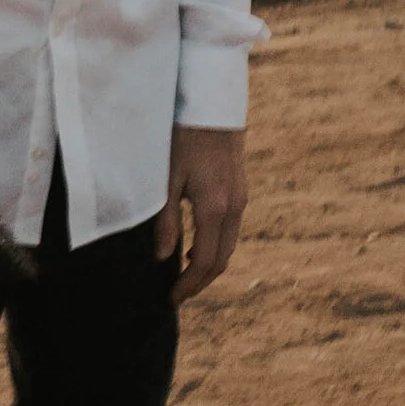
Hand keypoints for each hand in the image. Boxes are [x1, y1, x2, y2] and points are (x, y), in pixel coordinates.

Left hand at [153, 123, 247, 300]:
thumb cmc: (182, 139)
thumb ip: (167, 220)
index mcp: (215, 208)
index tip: (171, 299)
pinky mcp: (240, 191)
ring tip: (182, 276)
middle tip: (176, 295)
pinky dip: (215, 246)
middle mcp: (234, 208)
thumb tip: (163, 258)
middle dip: (199, 282)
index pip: (205, 262)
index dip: (189, 285)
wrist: (211, 106)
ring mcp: (241, 199)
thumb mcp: (167, 179)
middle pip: (221, 260)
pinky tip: (194, 247)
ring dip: (208, 265)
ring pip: (228, 246)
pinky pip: (231, 230)